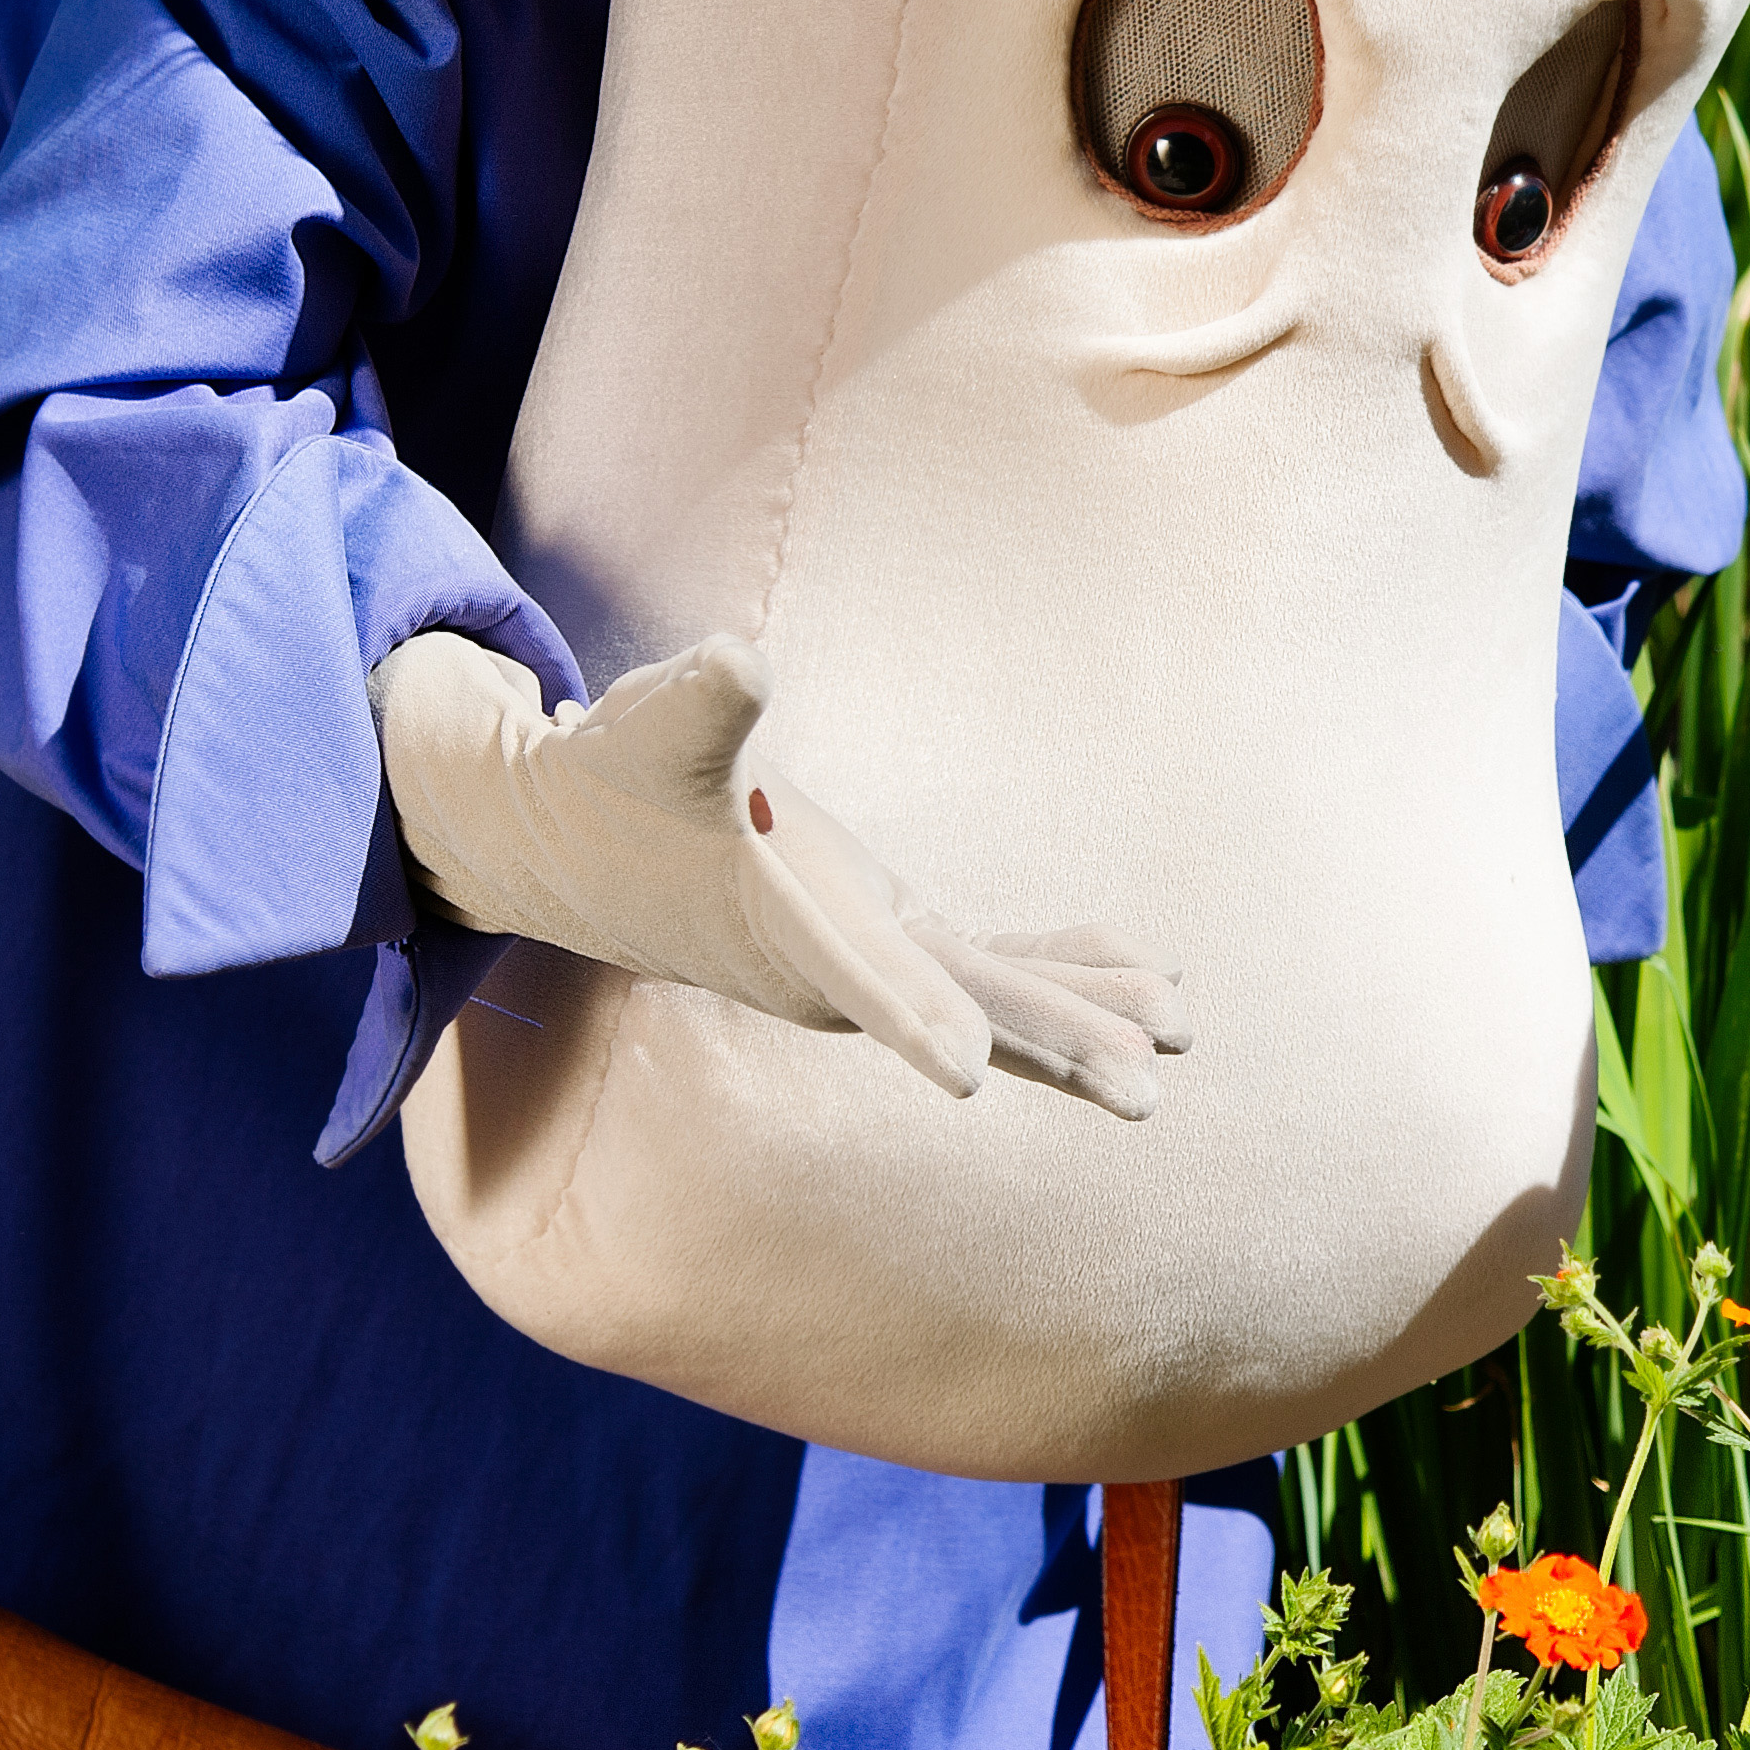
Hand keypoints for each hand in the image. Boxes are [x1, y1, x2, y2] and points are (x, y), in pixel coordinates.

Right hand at [373, 631, 1187, 1114]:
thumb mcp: (649, 731)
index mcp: (781, 926)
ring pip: (989, 994)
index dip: (916, 1014)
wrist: (571, 843)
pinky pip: (983, 962)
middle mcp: (834, 966)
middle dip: (1053, 1043)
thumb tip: (741, 660)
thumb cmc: (609, 780)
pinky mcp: (881, 940)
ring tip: (1179, 1024)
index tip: (971, 1070)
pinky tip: (1127, 958)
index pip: (859, 974)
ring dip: (1081, 1011)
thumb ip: (698, 703)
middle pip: (960, 1004)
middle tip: (1145, 1089)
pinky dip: (1055, 963)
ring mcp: (867, 961)